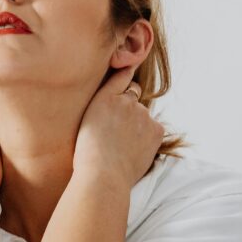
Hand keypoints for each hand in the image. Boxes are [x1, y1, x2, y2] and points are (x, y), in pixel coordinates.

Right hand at [73, 64, 164, 188]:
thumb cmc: (87, 154)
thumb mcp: (85, 121)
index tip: (130, 66)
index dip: (126, 72)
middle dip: (128, 107)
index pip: (121, 76)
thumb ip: (102, 103)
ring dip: (137, 125)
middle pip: (133, 97)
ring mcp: (143, 115)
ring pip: (142, 116)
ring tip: (122, 145)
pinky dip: (146, 138)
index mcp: (105, 97)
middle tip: (116, 129)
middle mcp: (126, 101)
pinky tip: (133, 150)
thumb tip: (119, 91)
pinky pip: (153, 129)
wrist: (103, 175)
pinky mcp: (156, 130)